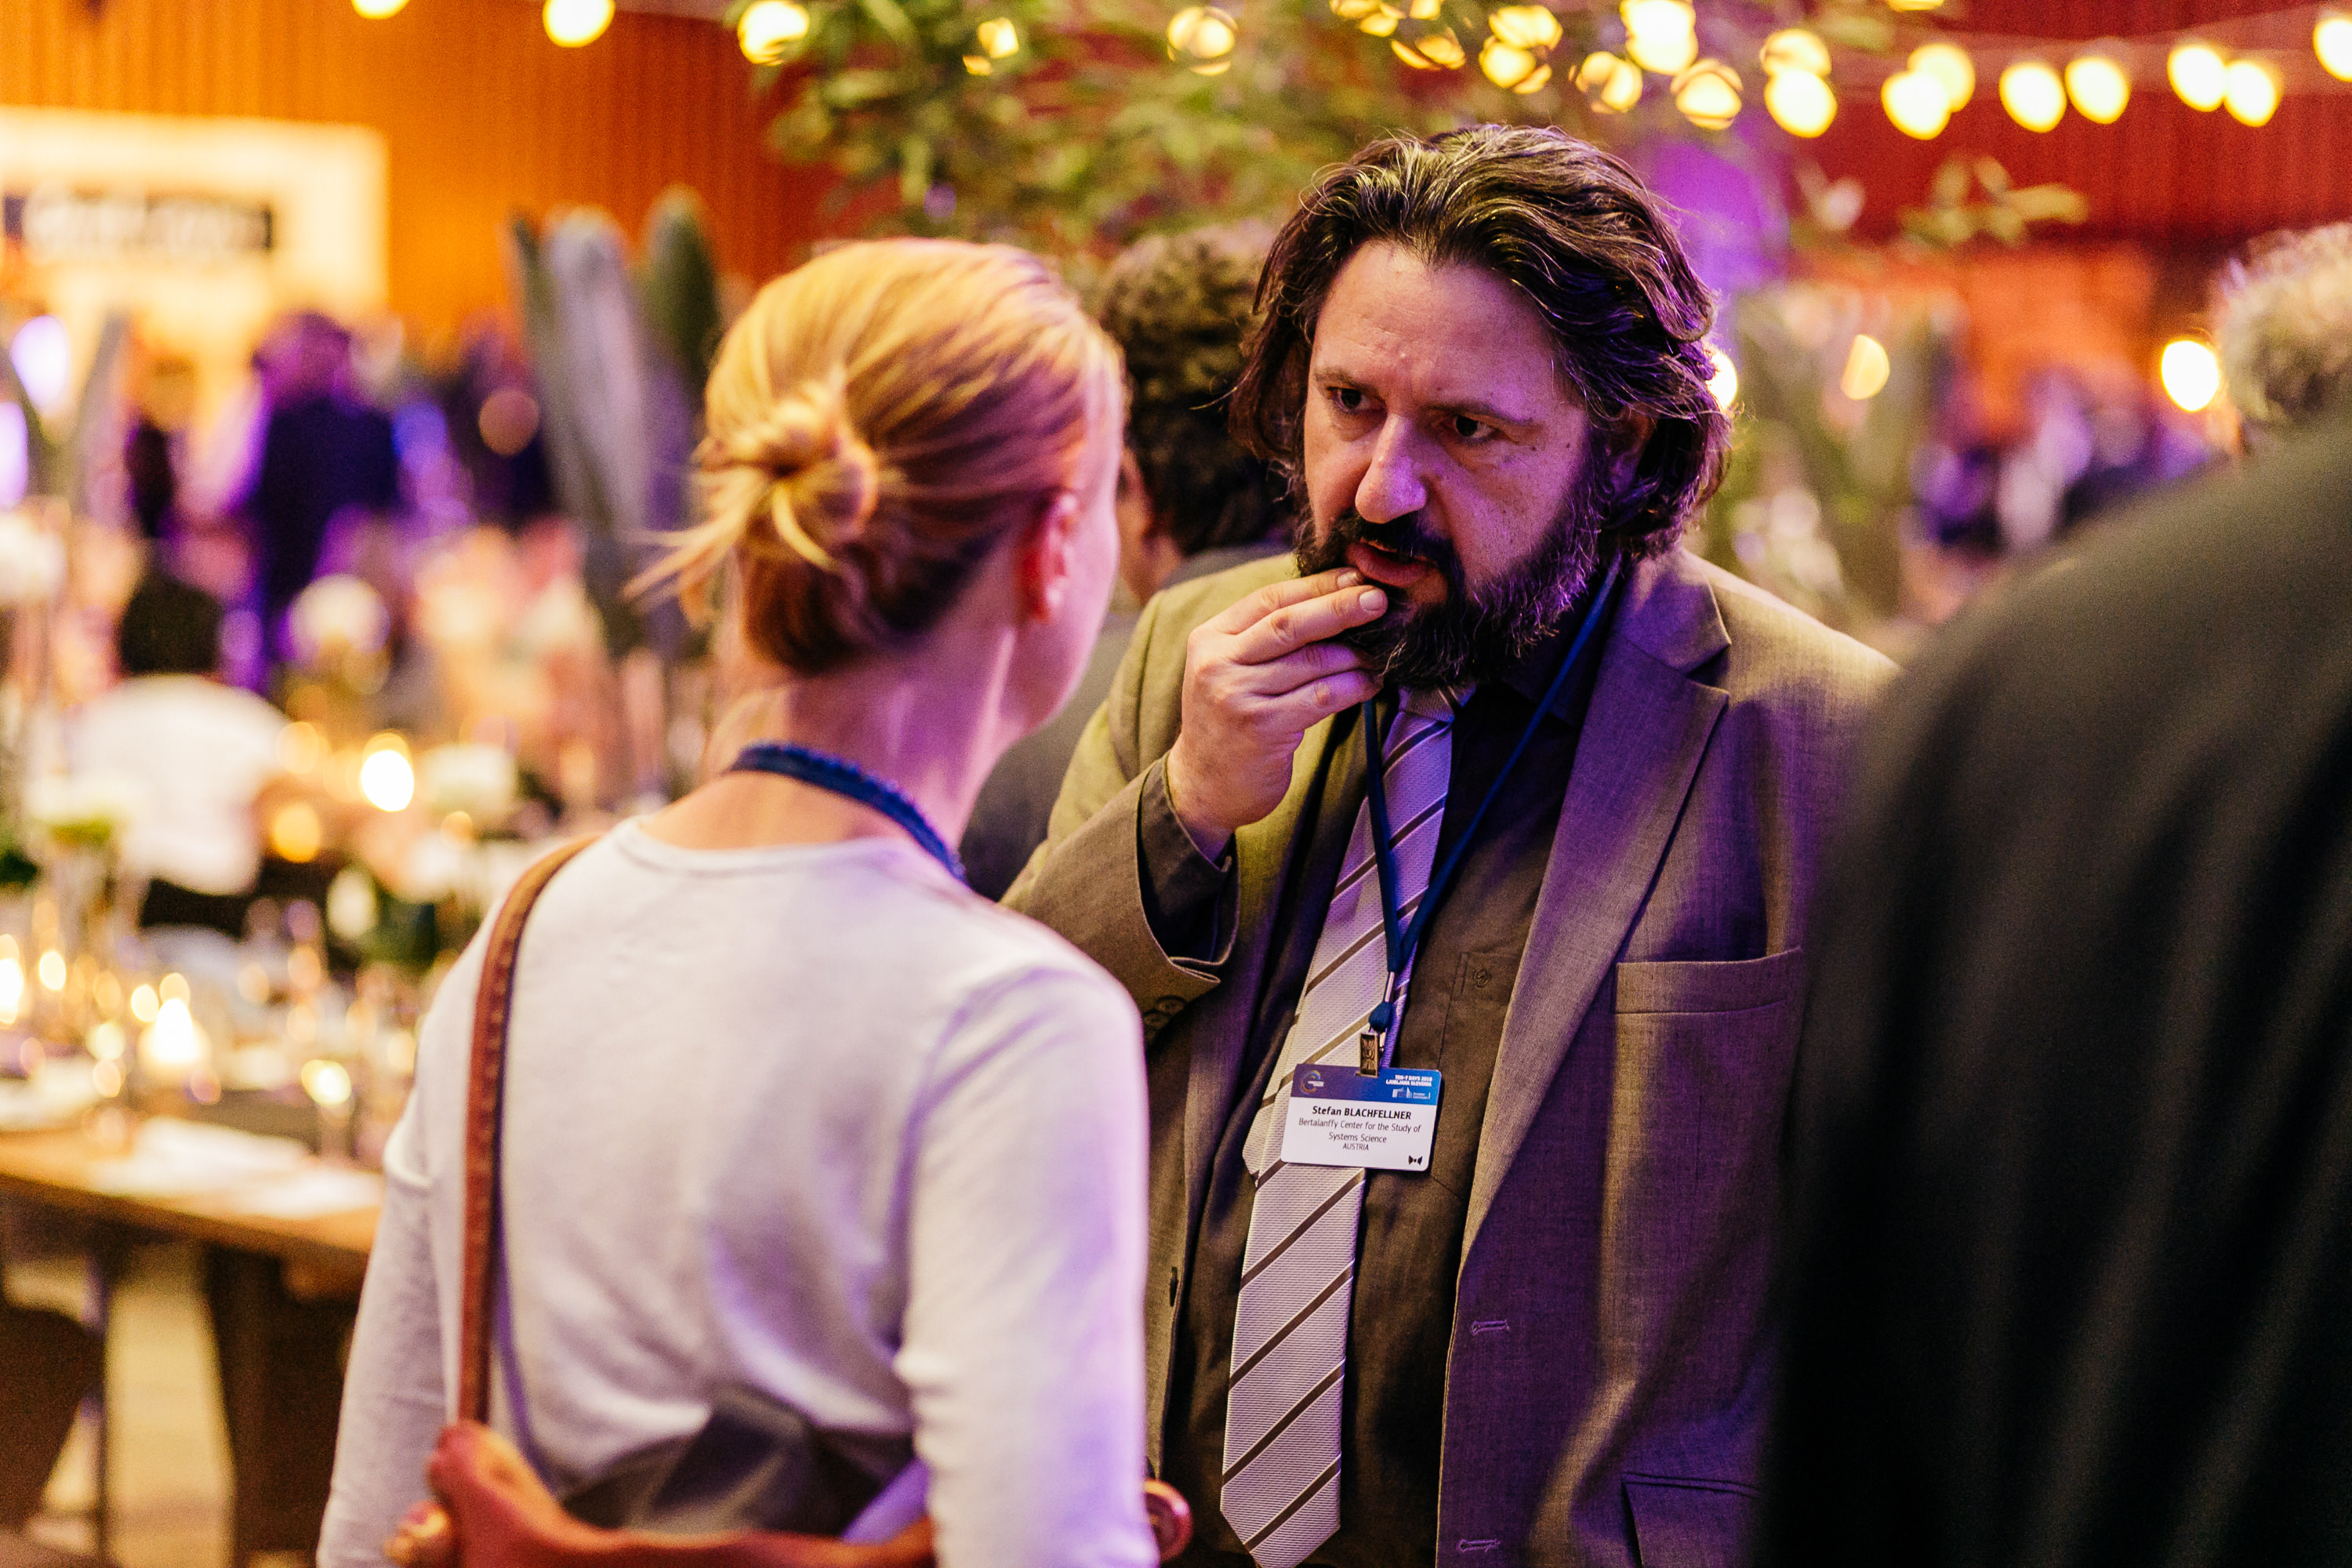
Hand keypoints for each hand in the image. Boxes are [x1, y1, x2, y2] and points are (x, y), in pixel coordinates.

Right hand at [1165, 568, 1386, 854]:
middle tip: (1378, 599)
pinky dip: (1352, 686)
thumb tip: (1333, 599)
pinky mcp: (1261, 727)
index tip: (1355, 576)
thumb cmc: (1229, 720)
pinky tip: (1371, 682)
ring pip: (1311, 662)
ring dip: (1354, 653)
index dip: (1315, 585)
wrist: (1201, 784)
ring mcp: (1237, 696)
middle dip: (1339, 607)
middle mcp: (1217, 662)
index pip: (1269, 598)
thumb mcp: (1230, 668)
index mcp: (1210, 638)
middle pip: (1289, 624)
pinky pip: (1320, 697)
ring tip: (1383, 649)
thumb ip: (1264, 637)